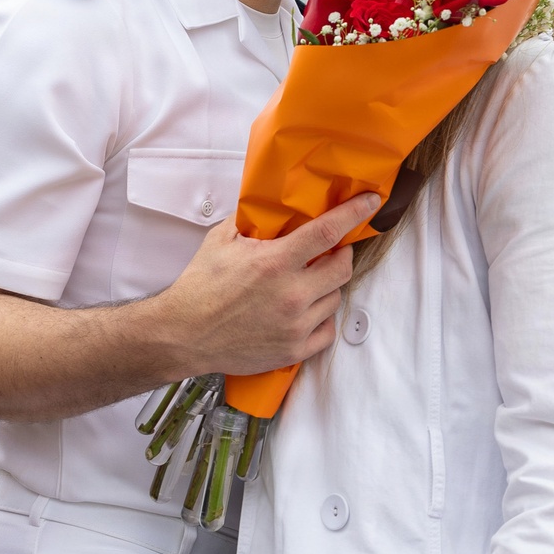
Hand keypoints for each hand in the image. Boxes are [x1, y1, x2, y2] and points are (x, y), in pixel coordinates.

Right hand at [156, 193, 380, 376]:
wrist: (183, 334)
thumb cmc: (200, 287)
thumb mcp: (221, 240)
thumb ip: (251, 222)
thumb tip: (271, 207)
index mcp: (276, 262)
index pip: (328, 232)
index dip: (353, 213)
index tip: (370, 203)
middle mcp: (292, 294)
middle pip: (343, 267)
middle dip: (339, 255)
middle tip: (326, 253)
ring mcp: (296, 325)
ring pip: (335, 299)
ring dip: (326, 288)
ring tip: (305, 285)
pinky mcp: (294, 350)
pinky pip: (327, 331)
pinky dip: (320, 320)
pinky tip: (304, 313)